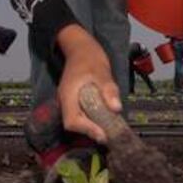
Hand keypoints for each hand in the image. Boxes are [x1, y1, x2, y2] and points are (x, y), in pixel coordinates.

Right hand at [56, 24, 120, 143]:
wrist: (80, 47)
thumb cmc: (89, 57)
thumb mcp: (102, 71)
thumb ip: (108, 89)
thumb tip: (116, 108)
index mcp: (68, 94)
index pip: (72, 120)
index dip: (86, 130)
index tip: (103, 134)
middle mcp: (66, 100)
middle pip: (73, 123)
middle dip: (90, 131)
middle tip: (109, 135)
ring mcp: (69, 100)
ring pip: (77, 119)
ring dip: (91, 126)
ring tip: (108, 129)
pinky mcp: (75, 99)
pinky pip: (81, 113)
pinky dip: (92, 119)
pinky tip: (104, 118)